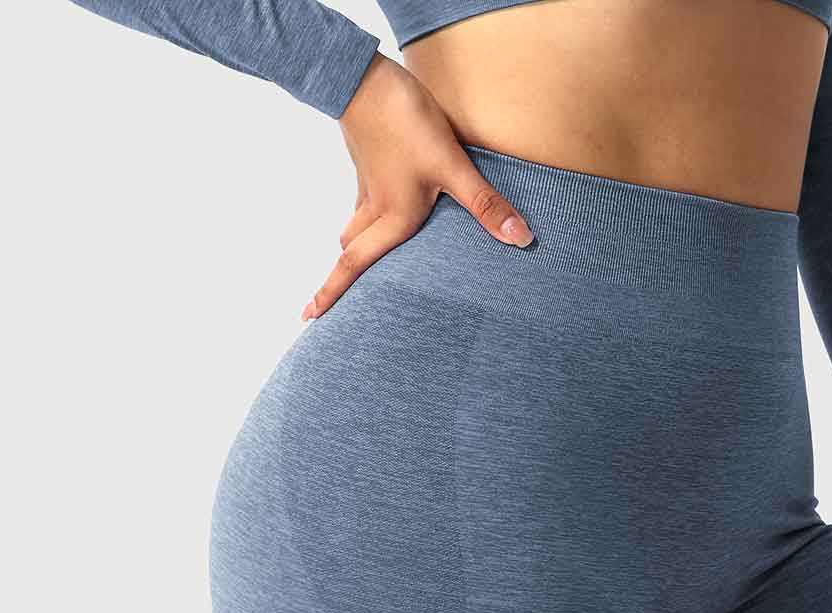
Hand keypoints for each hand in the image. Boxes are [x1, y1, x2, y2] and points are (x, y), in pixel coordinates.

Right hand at [301, 54, 532, 320]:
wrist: (364, 76)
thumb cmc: (404, 122)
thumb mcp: (451, 165)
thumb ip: (484, 204)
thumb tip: (521, 240)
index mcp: (392, 218)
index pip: (354, 264)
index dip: (331, 293)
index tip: (309, 317)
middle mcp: (376, 208)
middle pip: (350, 250)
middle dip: (339, 278)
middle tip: (327, 303)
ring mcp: (368, 183)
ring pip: (354, 225)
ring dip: (352, 246)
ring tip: (355, 262)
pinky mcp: (369, 162)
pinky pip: (362, 200)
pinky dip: (363, 215)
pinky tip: (378, 210)